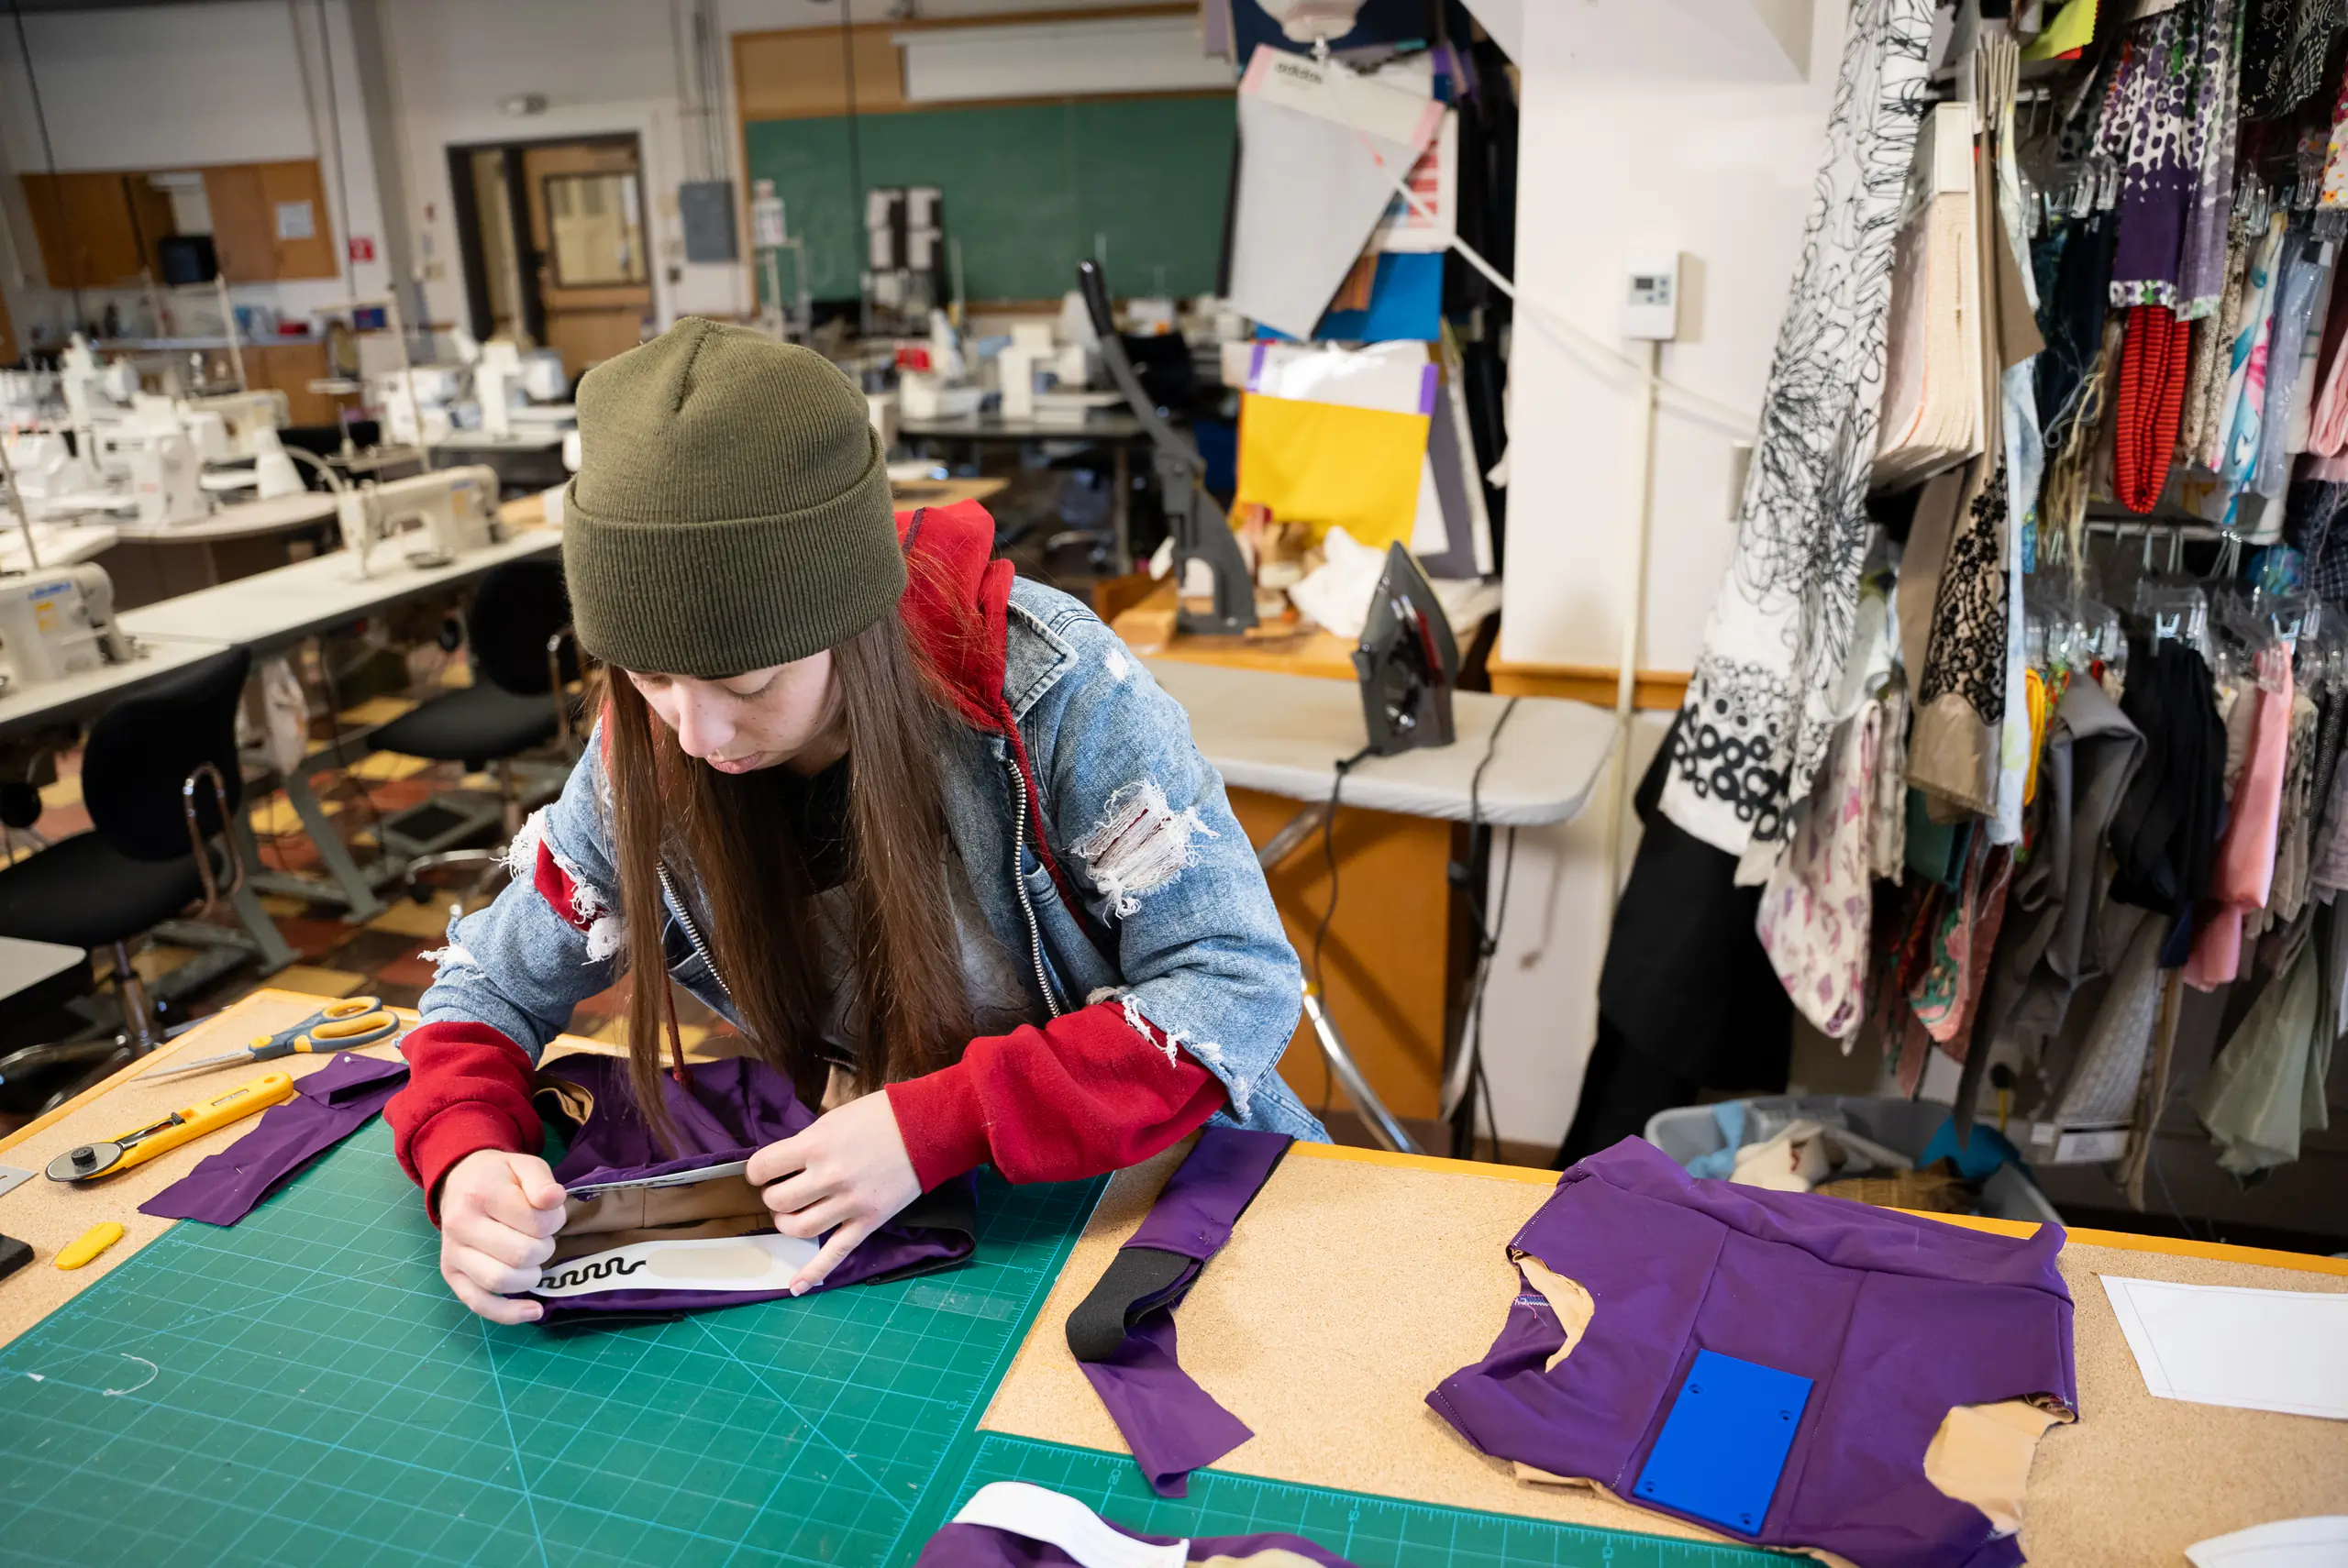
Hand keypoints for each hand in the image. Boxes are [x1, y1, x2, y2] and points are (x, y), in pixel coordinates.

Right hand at [438, 1148, 565, 1323]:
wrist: (460, 1180)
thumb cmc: (500, 1176)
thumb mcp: (525, 1165)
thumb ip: (542, 1181)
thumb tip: (555, 1199)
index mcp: (481, 1194)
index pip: (534, 1222)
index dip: (555, 1221)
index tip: (552, 1215)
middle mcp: (460, 1225)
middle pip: (520, 1255)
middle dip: (544, 1249)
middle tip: (543, 1237)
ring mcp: (452, 1253)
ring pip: (500, 1281)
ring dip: (531, 1276)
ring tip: (535, 1260)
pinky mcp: (451, 1274)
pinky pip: (479, 1303)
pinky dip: (508, 1313)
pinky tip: (534, 1310)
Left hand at [746, 1091, 921, 1294]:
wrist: (926, 1127)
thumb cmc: (879, 1117)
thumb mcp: (832, 1120)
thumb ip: (806, 1145)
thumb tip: (782, 1166)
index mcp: (816, 1145)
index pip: (764, 1167)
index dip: (757, 1171)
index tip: (763, 1172)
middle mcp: (829, 1177)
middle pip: (778, 1201)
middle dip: (772, 1197)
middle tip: (781, 1190)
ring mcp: (849, 1204)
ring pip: (798, 1229)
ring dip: (786, 1224)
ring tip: (792, 1214)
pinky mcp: (868, 1222)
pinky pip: (835, 1253)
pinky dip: (813, 1272)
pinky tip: (795, 1286)